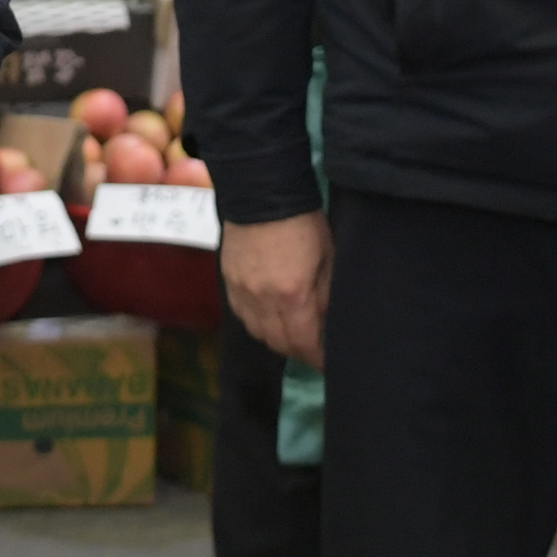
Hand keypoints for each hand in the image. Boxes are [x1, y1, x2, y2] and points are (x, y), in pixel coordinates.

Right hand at [220, 214, 331, 367]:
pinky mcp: (228, 281)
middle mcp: (263, 301)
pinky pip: (242, 315)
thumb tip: (327, 324)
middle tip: (313, 350)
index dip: (317, 359)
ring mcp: (241, 292)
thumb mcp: (327, 259)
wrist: (262, 192)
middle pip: (280, 344)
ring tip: (292, 335)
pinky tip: (268, 316)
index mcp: (293, 296)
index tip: (328, 363)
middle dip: (298, 352)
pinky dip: (257, 323)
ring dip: (277, 340)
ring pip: (258, 333)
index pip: (305, 344)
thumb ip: (326, 296)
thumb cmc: (304, 223)